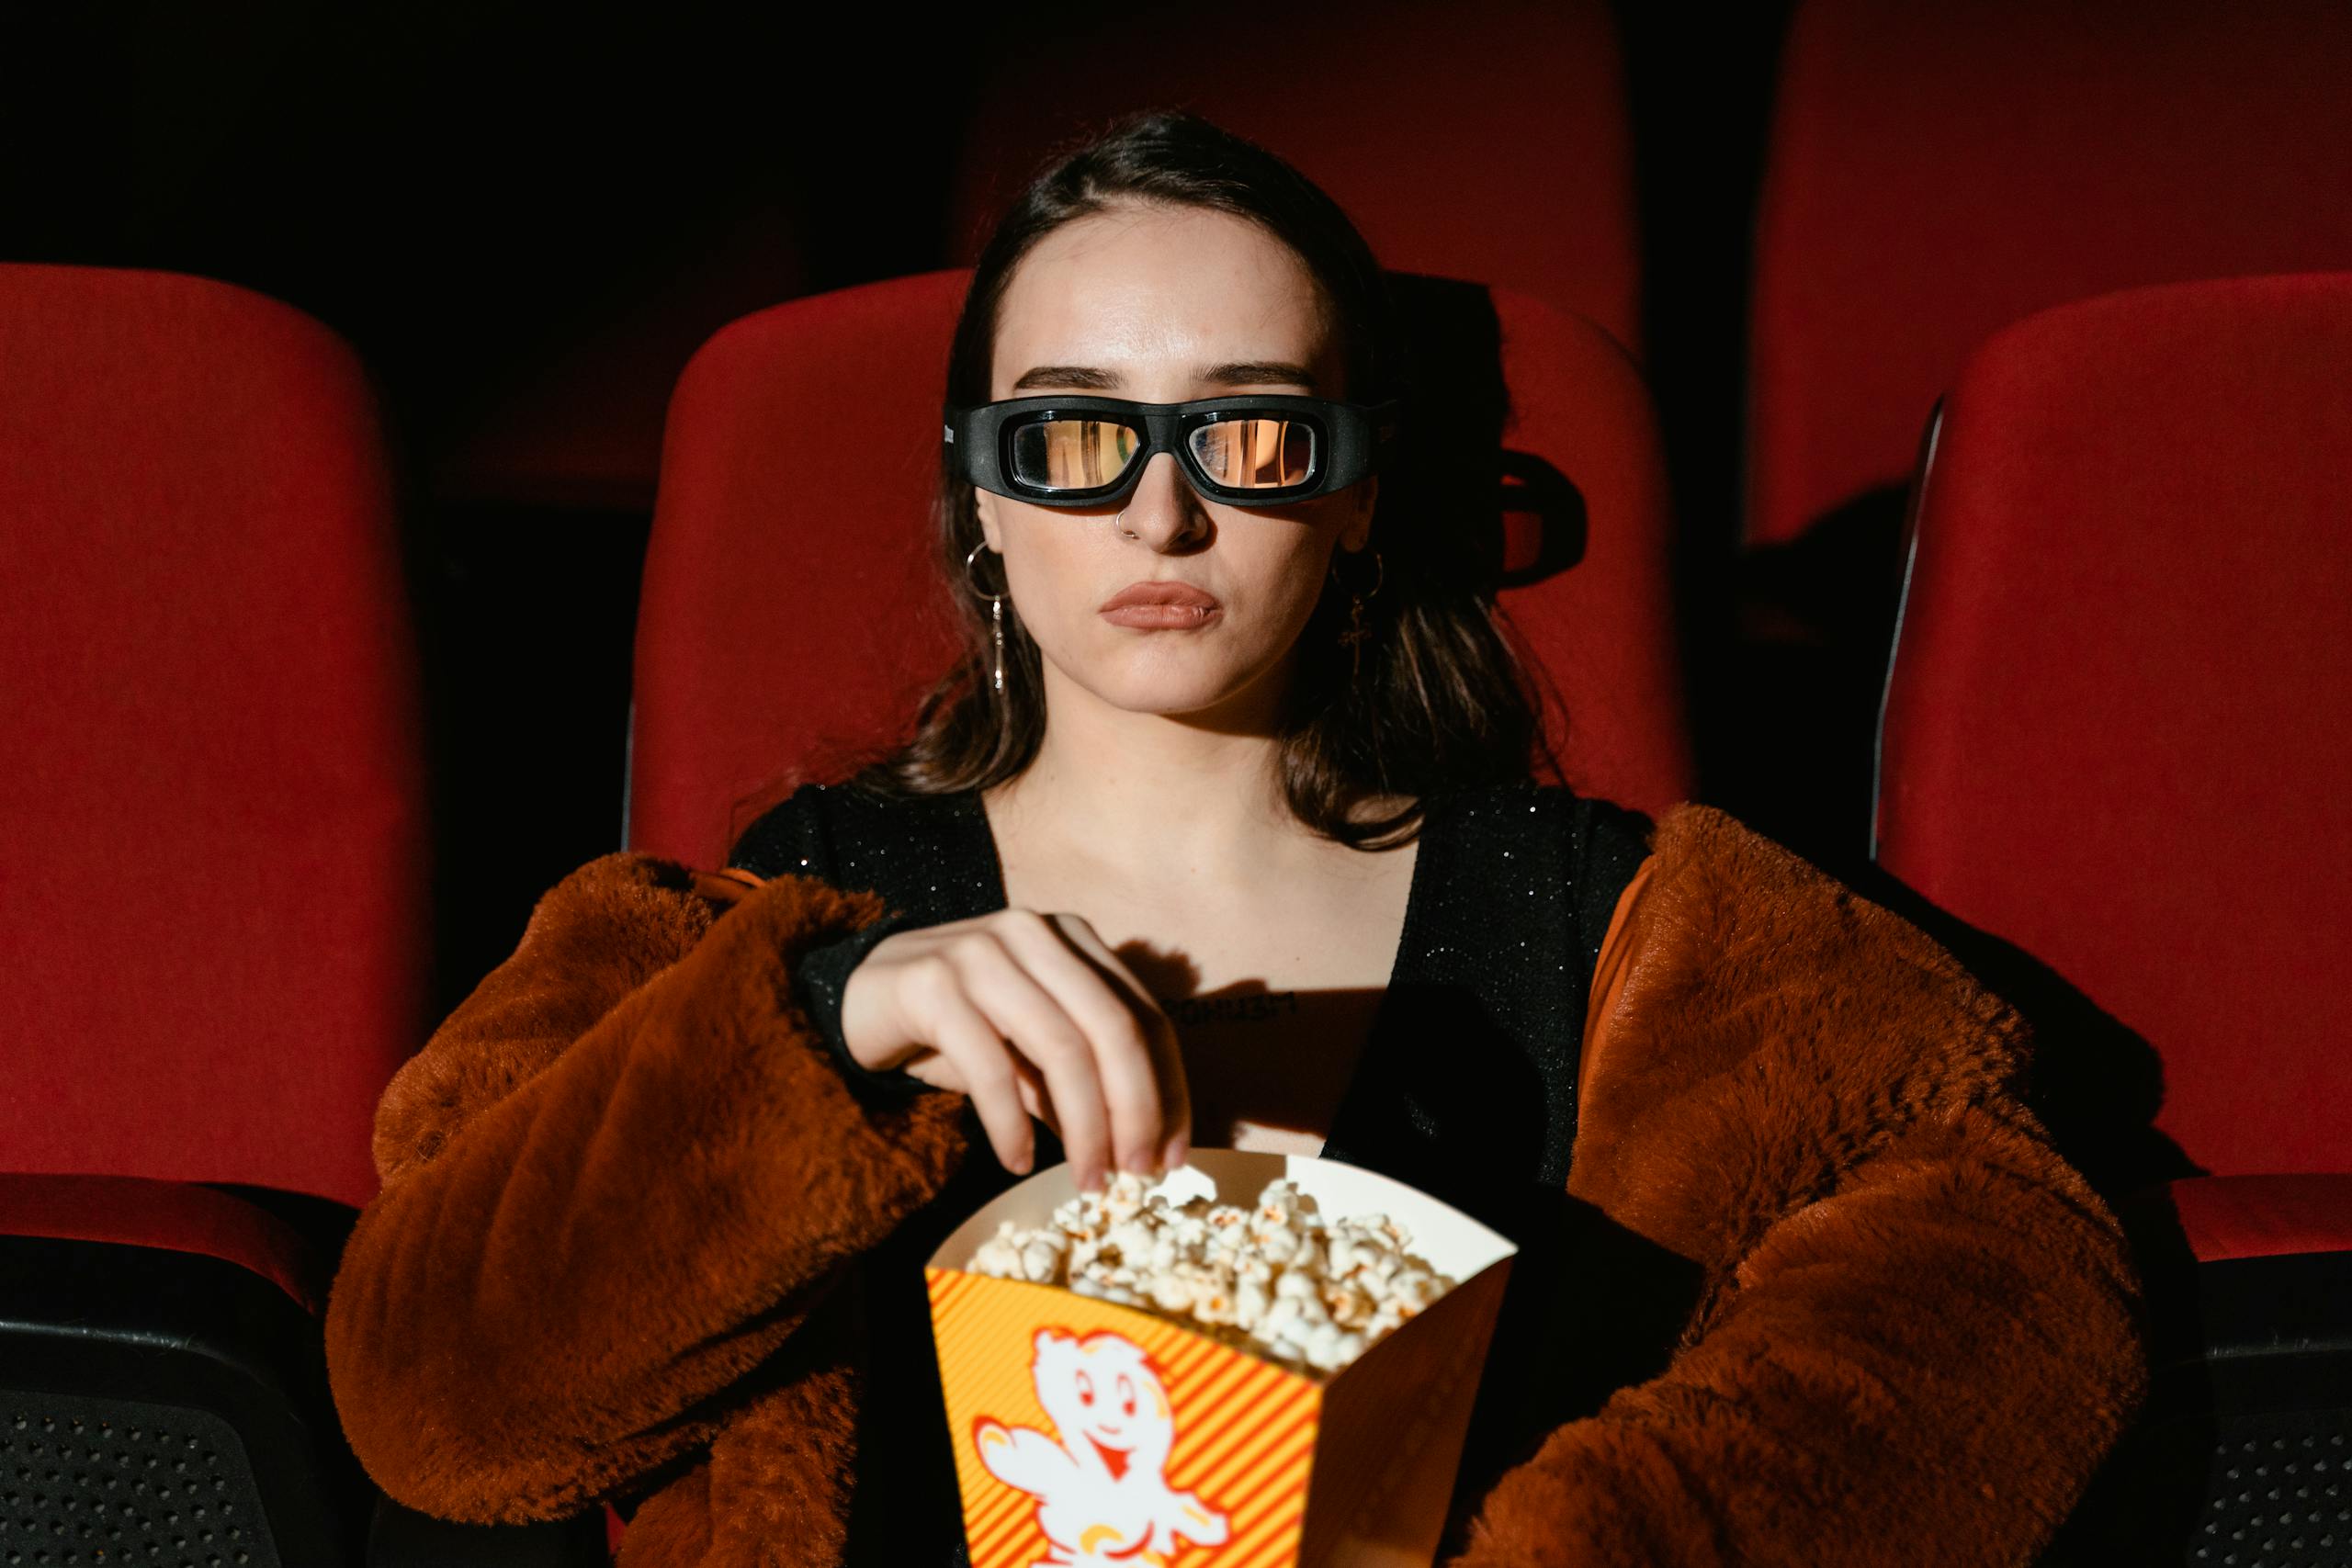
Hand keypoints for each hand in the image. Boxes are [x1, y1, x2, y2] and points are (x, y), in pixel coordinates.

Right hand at [838, 909, 1190, 1190]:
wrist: (856, 999)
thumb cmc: (956, 1028)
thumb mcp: (1028, 1049)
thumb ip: (1081, 1079)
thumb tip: (1141, 1145)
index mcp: (1072, 938)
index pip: (1144, 1015)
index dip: (1170, 1090)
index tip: (1175, 1155)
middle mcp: (1033, 933)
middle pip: (1114, 1029)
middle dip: (1136, 1111)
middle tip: (1138, 1174)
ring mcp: (982, 952)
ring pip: (1062, 1048)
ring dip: (1083, 1127)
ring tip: (1087, 1180)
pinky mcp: (932, 984)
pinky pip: (991, 1067)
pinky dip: (1011, 1125)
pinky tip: (1016, 1162)